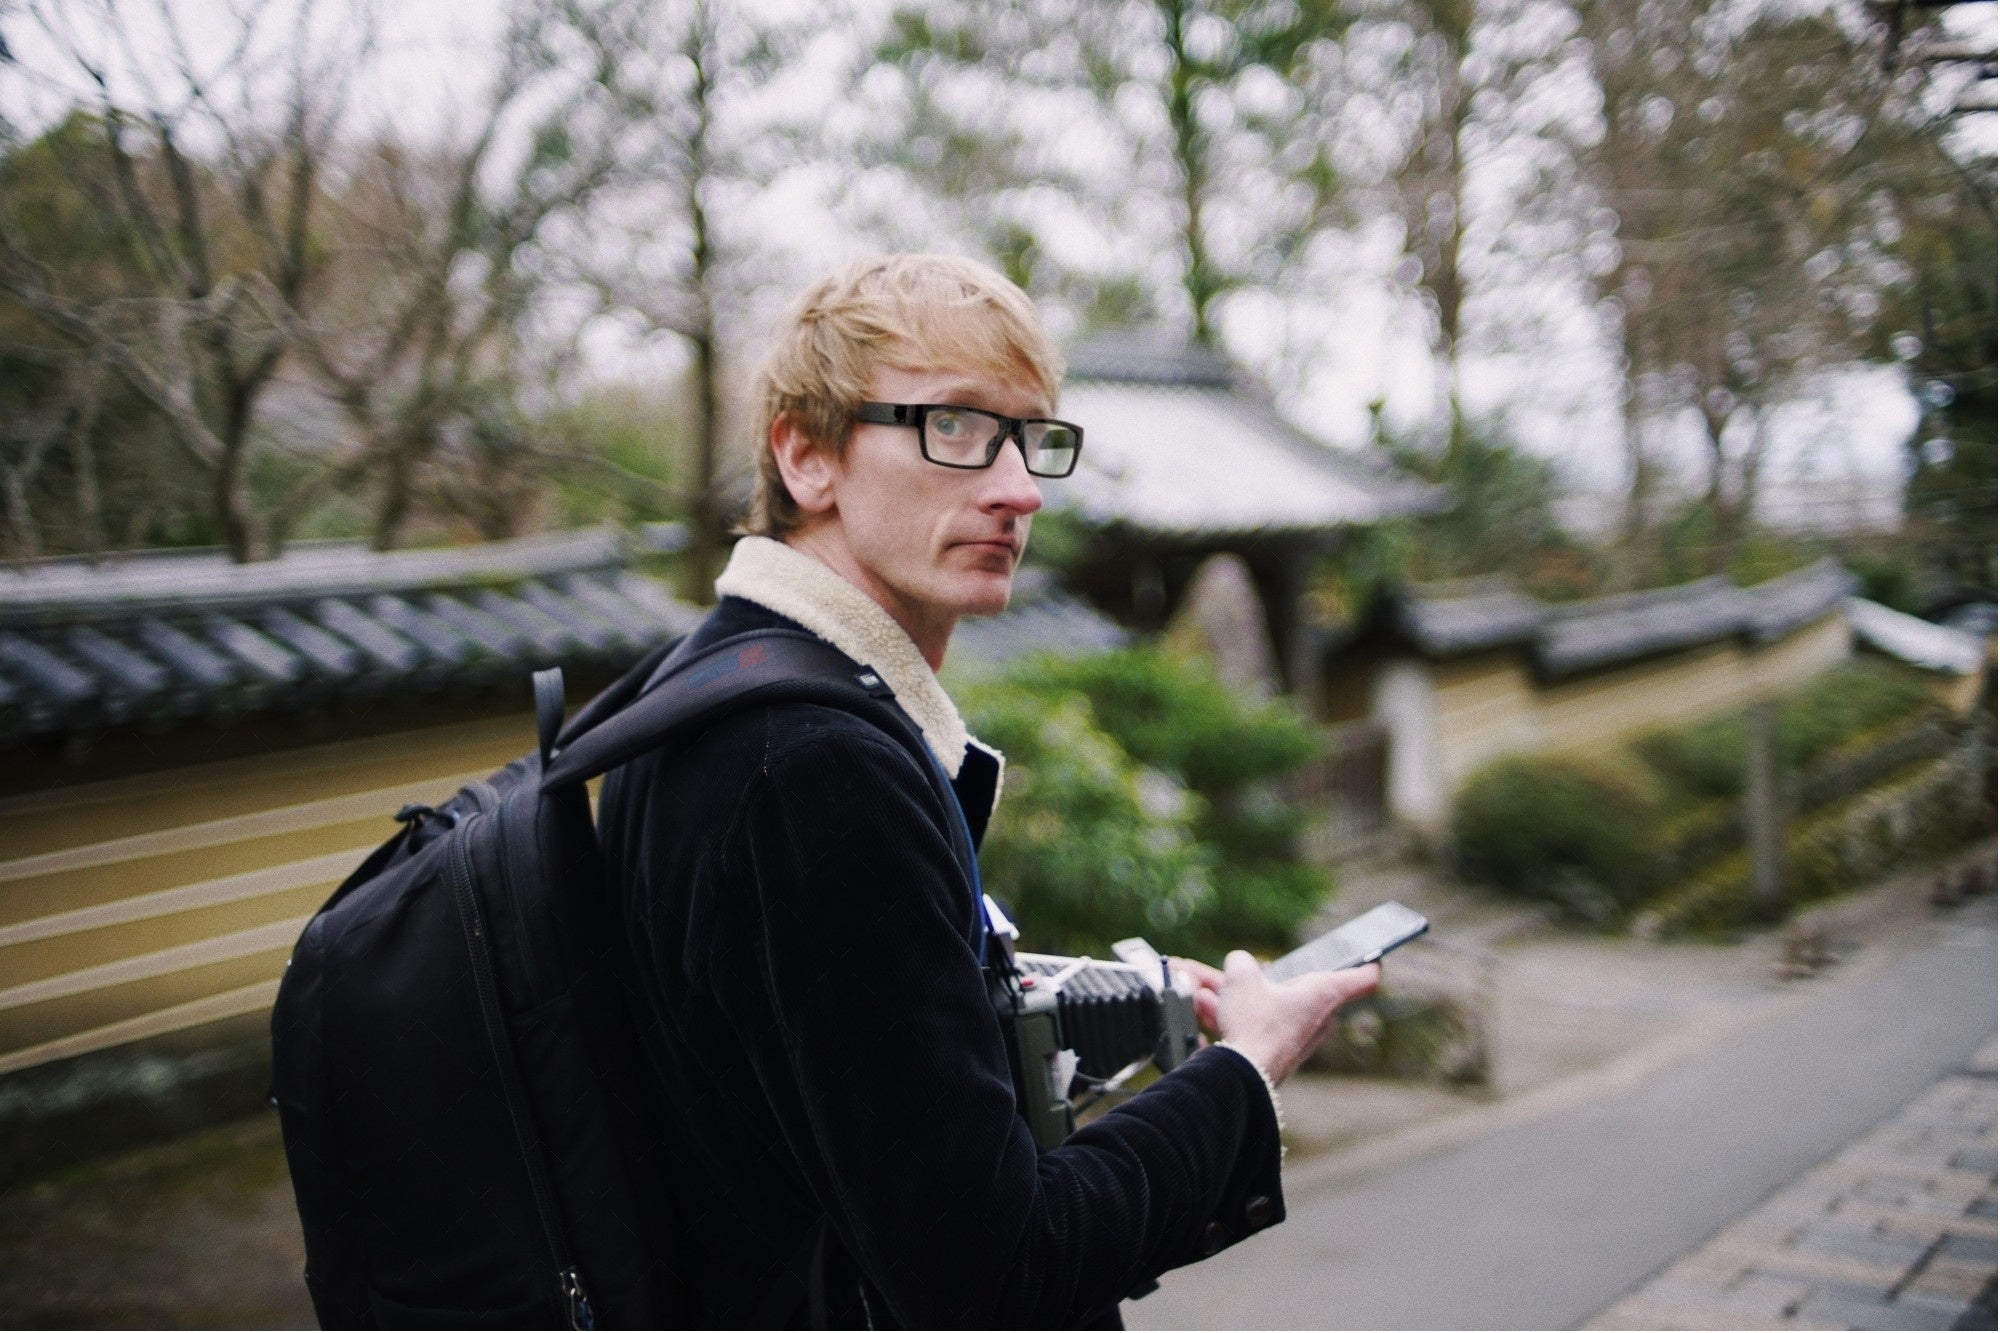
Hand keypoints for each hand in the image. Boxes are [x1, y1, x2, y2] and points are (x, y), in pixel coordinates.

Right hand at [1171, 952, 1379, 1085]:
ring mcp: (1295, 1037)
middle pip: (1296, 986)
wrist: (1240, 1076)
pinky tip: (1198, 1007)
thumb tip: (1239, 966)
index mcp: (1323, 993)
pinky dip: (1228, 1014)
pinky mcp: (1274, 1052)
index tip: (1375, 956)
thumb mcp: (1242, 976)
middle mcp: (1316, 1016)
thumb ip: (1241, 961)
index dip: (1368, 962)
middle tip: (1237, 966)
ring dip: (1231, 994)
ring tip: (1196, 982)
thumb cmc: (1254, 1025)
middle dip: (1259, 976)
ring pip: (1264, 1004)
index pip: (1362, 977)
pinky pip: (1252, 1024)